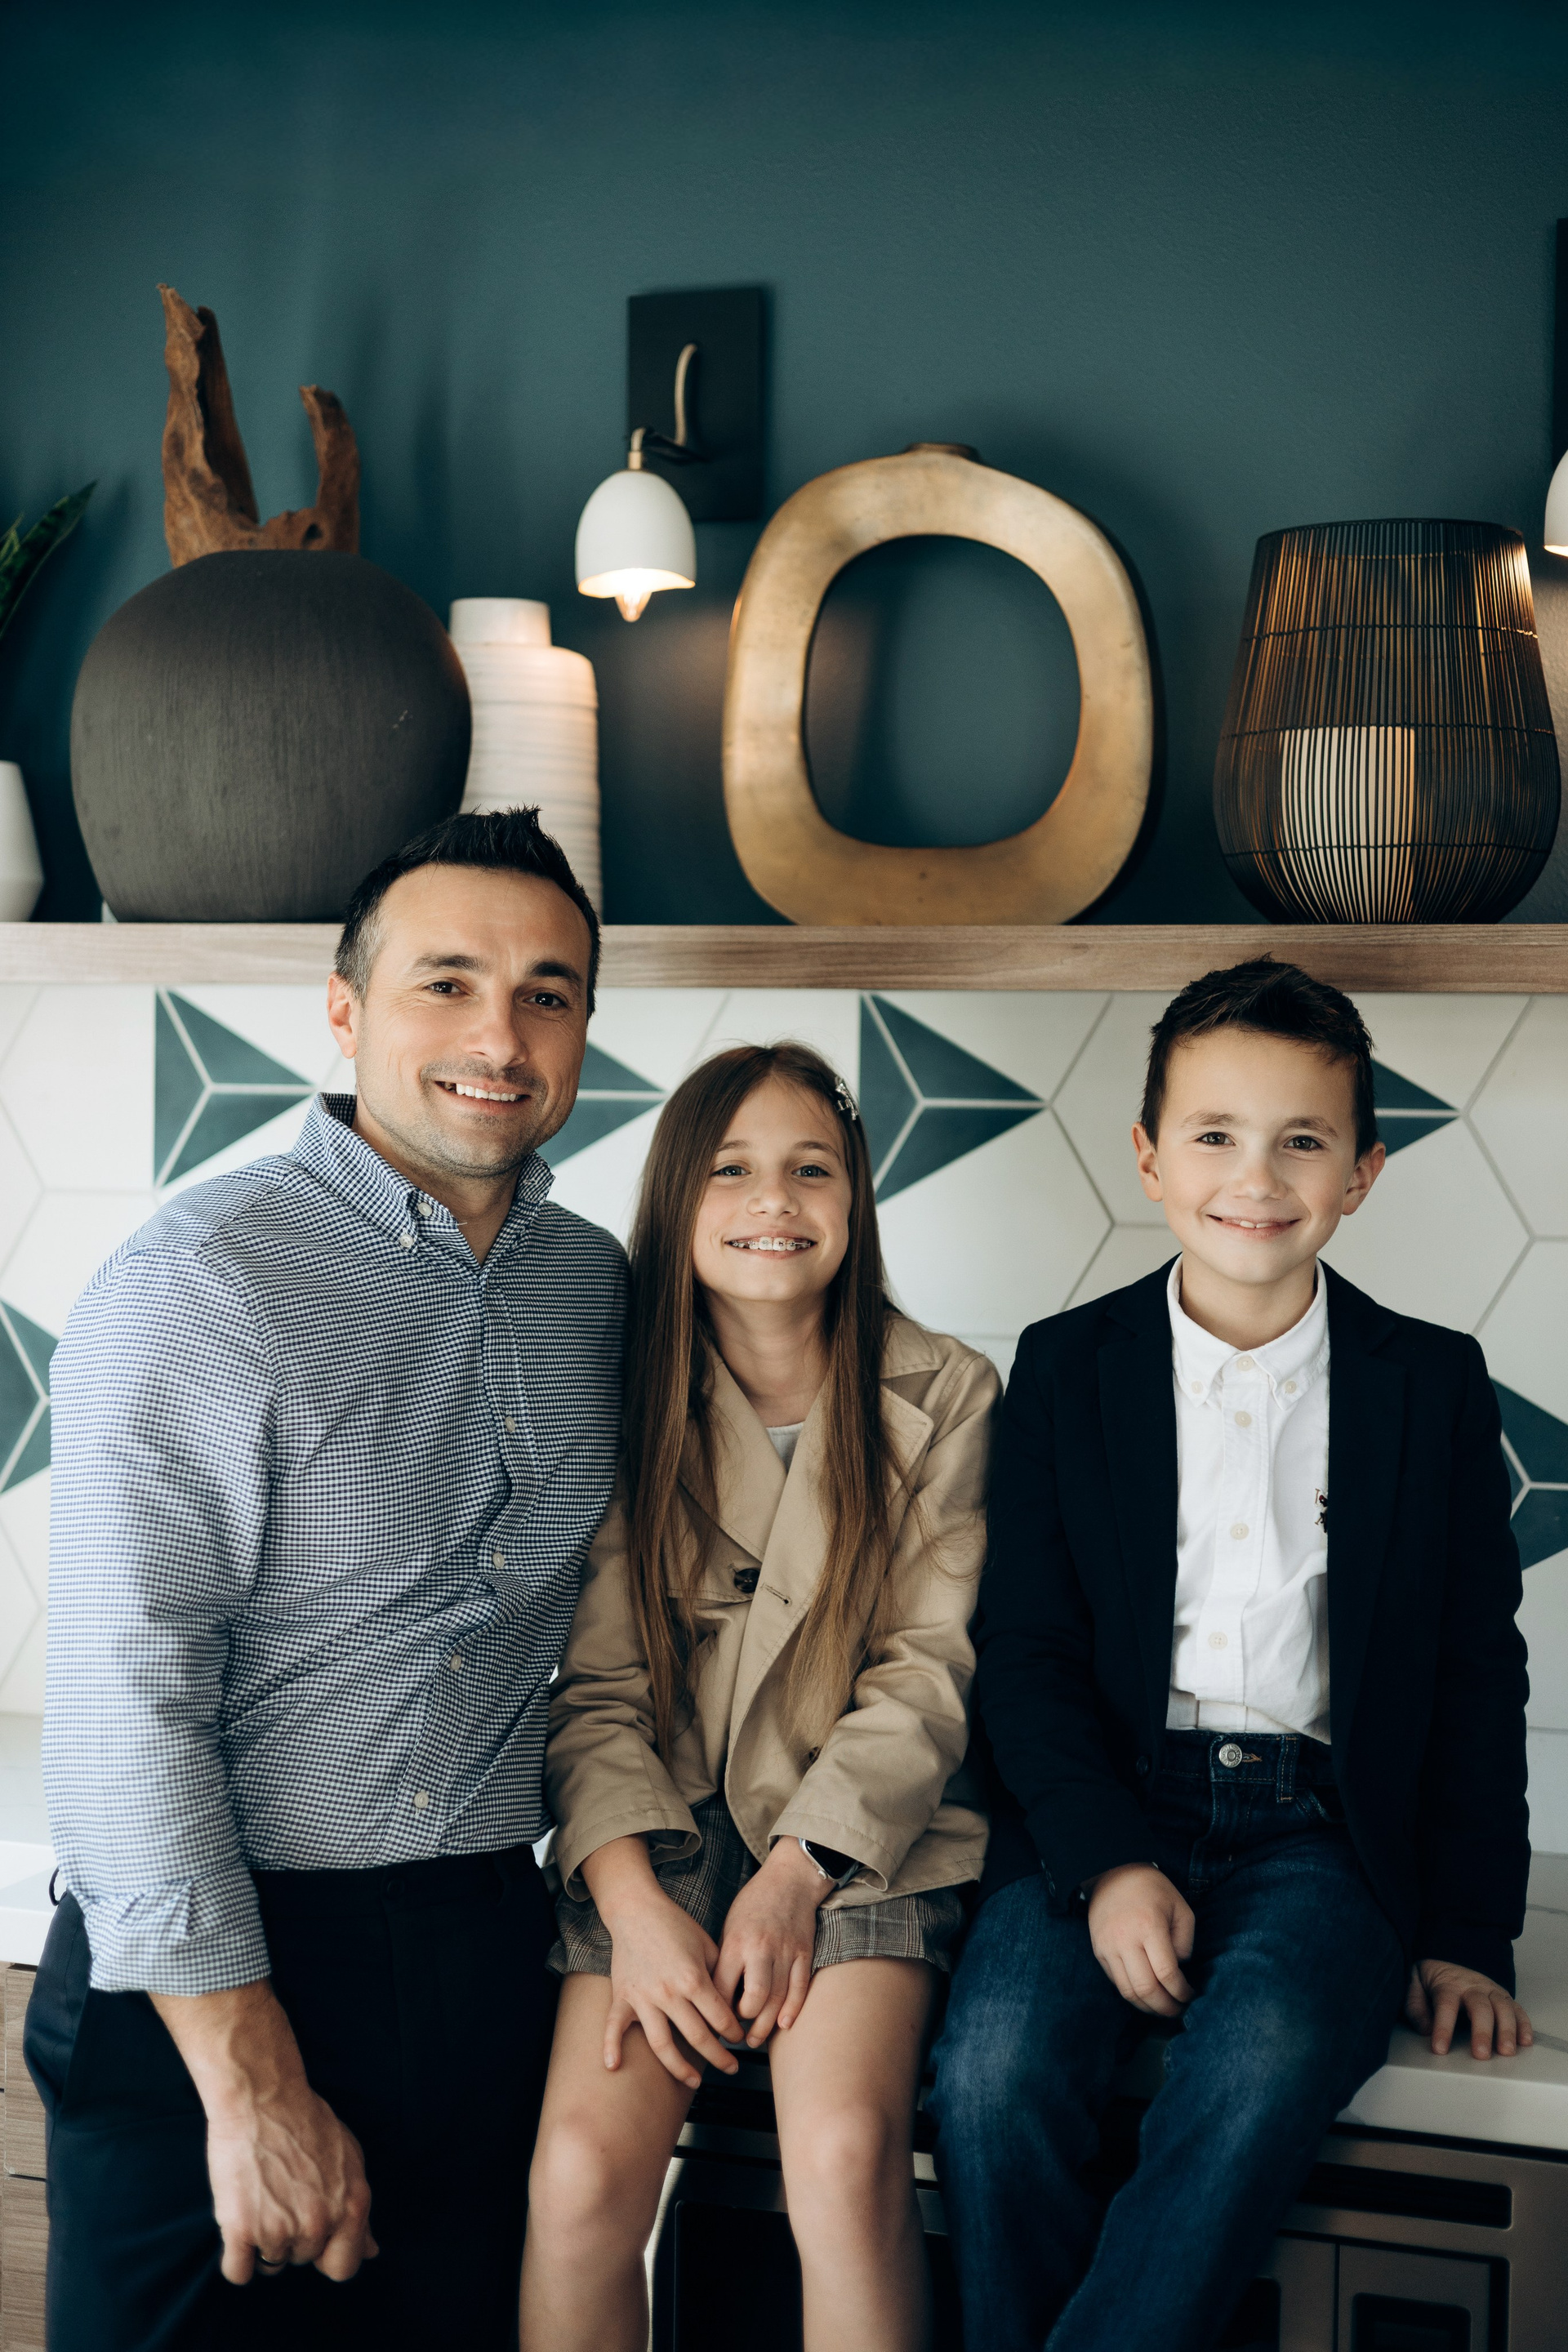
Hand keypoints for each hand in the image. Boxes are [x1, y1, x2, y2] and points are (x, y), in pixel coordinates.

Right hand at [149, 1982, 375, 2283]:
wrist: (262, 2098)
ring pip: (272, 2264)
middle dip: (294, 2237)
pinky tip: (238, 2228)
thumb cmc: (306, 2121)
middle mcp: (319, 2223)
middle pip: (304, 2260)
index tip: (316, 2238)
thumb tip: (370, 2250)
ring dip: (264, 2242)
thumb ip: (360, 2208)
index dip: (329, 2255)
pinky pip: (238, 2272)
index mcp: (351, 2205)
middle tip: (282, 2198)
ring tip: (261, 2198)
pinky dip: (237, 2258)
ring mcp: (280, 2229)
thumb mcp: (349, 2157)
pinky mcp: (241, 2229)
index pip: (345, 2266)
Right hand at [582, 1834, 743, 2088]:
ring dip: (680, 2068)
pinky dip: (611, 2047)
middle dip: (720, 2057)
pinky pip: (614, 2027)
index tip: (740, 2039)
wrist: (638, 1909)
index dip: (734, 2032)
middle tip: (732, 2067)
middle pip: (698, 2038)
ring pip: (662, 2045)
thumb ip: (719, 1976)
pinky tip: (613, 2067)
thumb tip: (732, 2006)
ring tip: (695, 2081)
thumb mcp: (707, 1946)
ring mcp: (643, 1998)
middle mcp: (669, 1993)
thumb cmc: (676, 1925)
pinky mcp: (622, 1997)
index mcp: (693, 1979)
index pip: (720, 2018)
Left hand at [713, 1839, 824, 2044]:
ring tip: (754, 2039)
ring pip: (777, 2000)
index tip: (711, 2024)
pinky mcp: (804, 1954)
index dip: (715, 2012)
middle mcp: (760, 1949)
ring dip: (765, 2026)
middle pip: (753, 2000)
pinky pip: (799, 1989)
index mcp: (736, 1942)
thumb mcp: (730, 1926)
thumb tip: (714, 1997)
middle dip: (743, 2024)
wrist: (790, 1879)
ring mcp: (786, 1952)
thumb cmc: (753, 1903)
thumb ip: (724, 1959)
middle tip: (736, 2034)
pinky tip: (783, 2025)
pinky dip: (792, 2010)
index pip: (721, 1988)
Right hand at [1085, 1863, 1195, 2016]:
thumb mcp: (1180, 1907)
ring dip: (1147, 2007)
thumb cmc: (1152, 1889)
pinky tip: (1145, 1994)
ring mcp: (1108, 1946)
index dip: (1181, 1992)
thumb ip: (1185, 1941)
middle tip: (1178, 2011)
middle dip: (1165, 2007)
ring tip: (1162, 2009)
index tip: (1190, 1995)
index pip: (1166, 1973)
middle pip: (1146, 1989)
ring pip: (1127, 1991)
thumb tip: (1179, 1968)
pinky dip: (1132, 1993)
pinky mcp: (1098, 1950)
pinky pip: (1115, 1982)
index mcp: (1149, 1926)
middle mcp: (1125, 1939)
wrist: (1113, 1872)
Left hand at [1406, 1959, 1533, 2059]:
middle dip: (1482, 2032)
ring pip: (1503, 2008)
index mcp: (1448, 1984)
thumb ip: (1415, 2005)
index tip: (1440, 2048)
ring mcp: (1491, 1991)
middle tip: (1481, 2055)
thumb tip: (1425, 2029)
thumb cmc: (1432, 1977)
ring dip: (1507, 2030)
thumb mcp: (1414, 1983)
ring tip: (1506, 2052)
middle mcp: (1472, 1987)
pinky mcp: (1503, 1997)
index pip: (1446, 2005)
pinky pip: (1517, 2009)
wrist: (1448, 1957)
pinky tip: (1525, 2041)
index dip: (1443, 2028)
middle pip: (1480, 2007)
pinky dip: (1524, 2025)